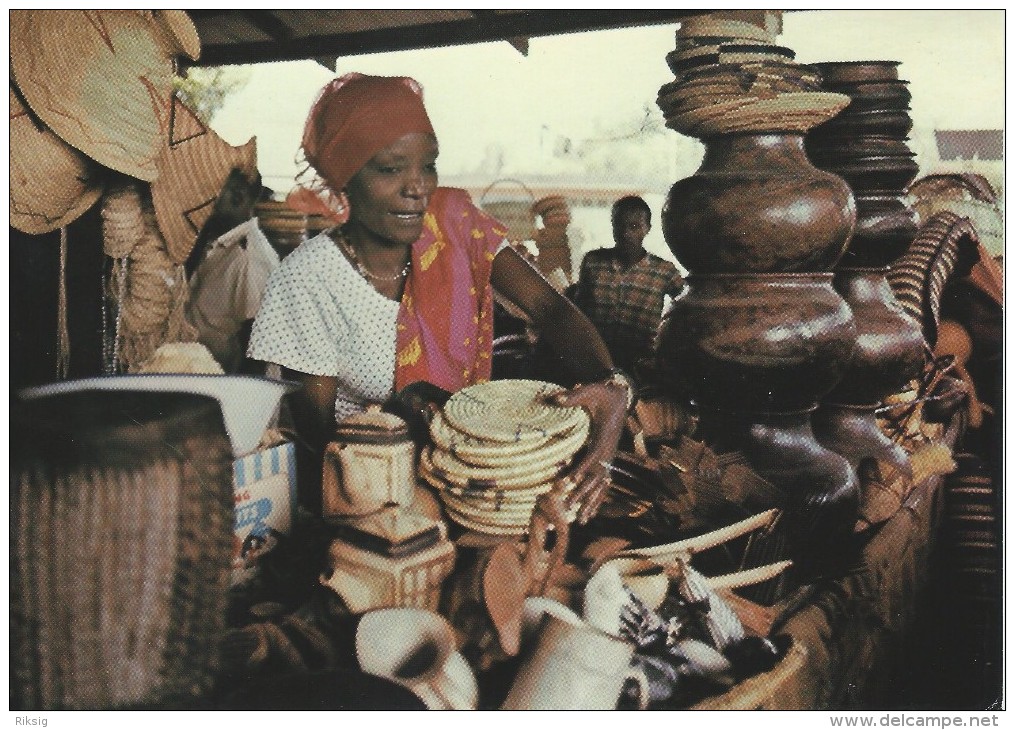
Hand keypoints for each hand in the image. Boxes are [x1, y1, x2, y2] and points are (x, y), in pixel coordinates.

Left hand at [548, 379, 628, 524]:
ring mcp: (610, 456)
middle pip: (596, 477)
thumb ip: (573, 395)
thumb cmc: (603, 393)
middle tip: (567, 509)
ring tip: (581, 522)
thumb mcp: (591, 390)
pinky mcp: (608, 458)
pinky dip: (597, 499)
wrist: (622, 395)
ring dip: (591, 503)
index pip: (591, 457)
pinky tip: (591, 513)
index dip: (580, 470)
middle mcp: (609, 450)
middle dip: (582, 494)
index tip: (567, 483)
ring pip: (601, 485)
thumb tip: (555, 398)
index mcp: (604, 436)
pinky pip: (604, 483)